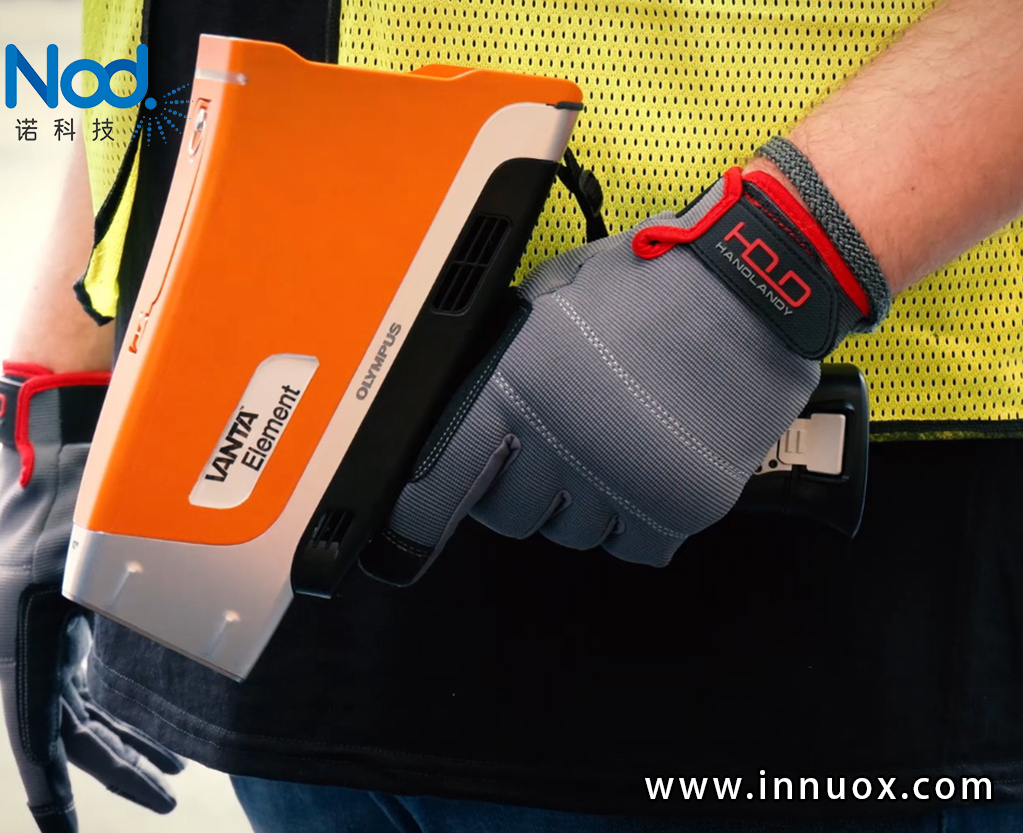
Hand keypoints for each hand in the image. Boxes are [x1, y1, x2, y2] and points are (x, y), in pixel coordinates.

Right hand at [0, 363, 182, 832]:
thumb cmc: (70, 489)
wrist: (49, 436)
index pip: (34, 735)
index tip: (64, 830)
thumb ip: (134, 602)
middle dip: (119, 767)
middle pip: (69, 726)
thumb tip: (201, 631)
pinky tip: (147, 715)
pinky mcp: (52, 611)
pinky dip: (113, 701)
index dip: (53, 789)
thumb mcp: (96, 555)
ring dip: (121, 737)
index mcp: (20, 638)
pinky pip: (80, 674)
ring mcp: (36, 626)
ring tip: (169, 770)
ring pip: (77, 703)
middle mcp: (21, 640)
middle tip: (167, 798)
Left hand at [377, 166, 872, 574]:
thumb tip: (471, 406)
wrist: (755, 284)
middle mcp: (560, 444)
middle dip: (520, 491)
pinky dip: (634, 523)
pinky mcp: (679, 506)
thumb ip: (506, 362)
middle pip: (511, 516)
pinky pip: (633, 549)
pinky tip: (643, 477)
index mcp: (514, 388)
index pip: (441, 481)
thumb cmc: (650, 278)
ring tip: (609, 450)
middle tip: (547, 456)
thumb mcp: (551, 300)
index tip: (409, 536)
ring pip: (571, 535)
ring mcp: (621, 481)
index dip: (419, 516)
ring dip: (580, 504)